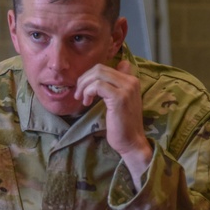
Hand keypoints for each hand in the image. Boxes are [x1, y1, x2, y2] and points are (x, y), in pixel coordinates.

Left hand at [75, 60, 151, 183]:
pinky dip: (87, 92)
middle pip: (99, 68)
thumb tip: (114, 69)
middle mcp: (131, 81)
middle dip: (84, 79)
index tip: (85, 88)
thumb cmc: (122, 123)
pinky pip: (97, 86)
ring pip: (97, 75)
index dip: (90, 75)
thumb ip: (115, 85)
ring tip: (81, 99)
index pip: (105, 67)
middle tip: (78, 94)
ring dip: (84, 86)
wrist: (131, 141)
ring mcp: (126, 89)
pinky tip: (87, 103)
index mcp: (131, 79)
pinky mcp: (119, 98)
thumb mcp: (119, 100)